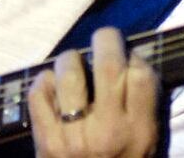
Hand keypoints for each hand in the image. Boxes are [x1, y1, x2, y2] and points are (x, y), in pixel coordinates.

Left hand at [28, 27, 159, 156]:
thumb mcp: (145, 146)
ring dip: (70, 59)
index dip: (135, 57)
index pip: (141, 75)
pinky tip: (50, 83)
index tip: (129, 57)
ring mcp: (74, 137)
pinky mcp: (46, 142)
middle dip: (106, 39)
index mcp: (139, 133)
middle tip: (104, 37)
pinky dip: (43, 81)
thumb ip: (142, 110)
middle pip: (108, 65)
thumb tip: (131, 62)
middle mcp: (109, 131)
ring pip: (69, 74)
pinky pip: (39, 95)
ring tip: (73, 62)